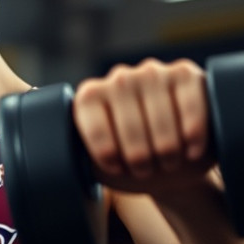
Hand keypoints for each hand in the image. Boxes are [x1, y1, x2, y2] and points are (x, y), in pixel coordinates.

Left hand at [73, 58, 214, 194]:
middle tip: (147, 171)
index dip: (110, 157)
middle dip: (141, 159)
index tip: (118, 168)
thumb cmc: (131, 164)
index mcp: (90, 97)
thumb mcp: (101, 166)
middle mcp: (119, 77)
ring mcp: (153, 72)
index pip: (96, 130)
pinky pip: (191, 107)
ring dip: (168, 151)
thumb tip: (49, 154)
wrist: (173, 161)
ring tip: (168, 163)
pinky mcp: (186, 73)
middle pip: (130, 126)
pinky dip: (194, 135)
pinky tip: (191, 150)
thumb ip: (79, 158)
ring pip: (161, 119)